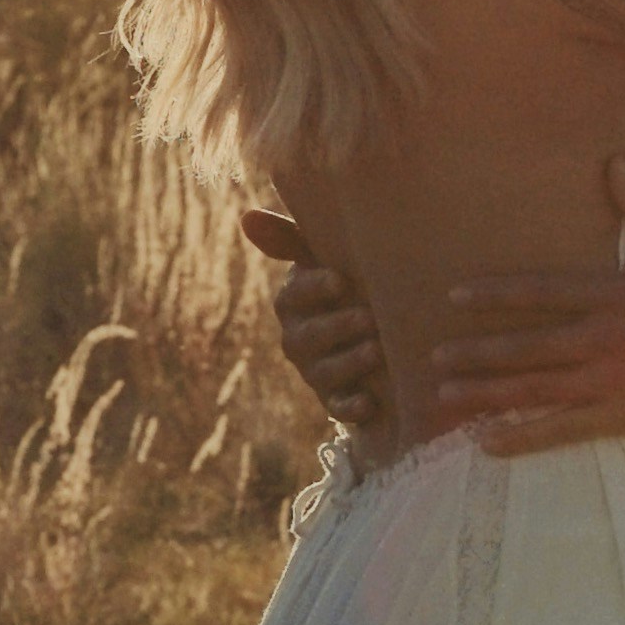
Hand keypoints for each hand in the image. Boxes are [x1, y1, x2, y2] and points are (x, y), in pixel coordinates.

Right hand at [241, 206, 389, 435]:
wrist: (375, 340)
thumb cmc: (348, 288)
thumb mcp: (327, 260)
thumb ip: (292, 239)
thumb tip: (246, 216)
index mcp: (294, 302)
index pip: (294, 295)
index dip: (314, 288)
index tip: (341, 280)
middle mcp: (298, 339)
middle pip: (307, 337)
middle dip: (337, 327)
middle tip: (369, 318)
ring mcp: (316, 372)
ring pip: (323, 372)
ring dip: (349, 362)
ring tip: (378, 351)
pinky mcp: (336, 401)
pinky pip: (338, 408)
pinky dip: (352, 407)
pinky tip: (369, 402)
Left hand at [426, 169, 624, 453]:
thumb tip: (613, 162)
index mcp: (611, 294)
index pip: (539, 292)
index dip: (493, 293)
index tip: (453, 295)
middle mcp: (601, 339)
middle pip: (524, 346)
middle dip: (474, 353)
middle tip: (431, 356)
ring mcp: (608, 382)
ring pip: (534, 390)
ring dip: (485, 394)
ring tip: (444, 396)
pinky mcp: (620, 415)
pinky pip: (561, 429)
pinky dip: (522, 436)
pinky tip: (488, 441)